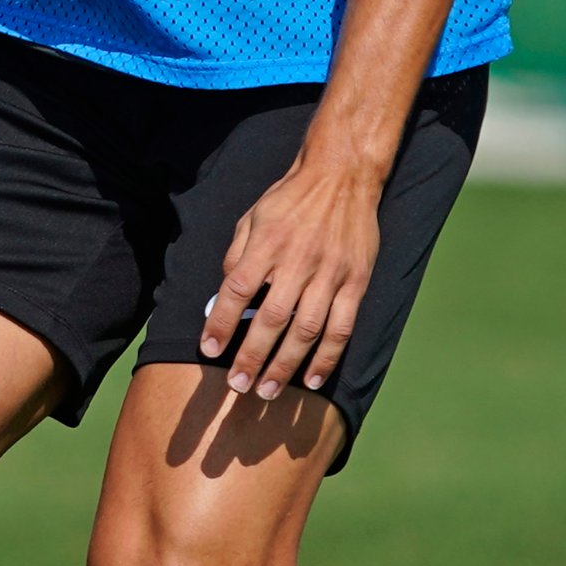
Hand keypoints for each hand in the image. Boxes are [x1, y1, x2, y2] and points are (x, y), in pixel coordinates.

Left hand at [196, 152, 383, 402]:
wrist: (342, 174)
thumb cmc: (291, 198)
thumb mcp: (253, 216)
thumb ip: (237, 254)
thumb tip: (224, 296)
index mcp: (266, 242)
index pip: (237, 289)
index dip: (221, 322)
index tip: (209, 349)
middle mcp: (297, 260)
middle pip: (271, 318)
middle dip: (251, 356)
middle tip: (237, 386)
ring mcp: (330, 273)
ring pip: (306, 330)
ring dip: (285, 365)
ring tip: (267, 391)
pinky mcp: (356, 281)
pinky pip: (341, 327)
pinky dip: (327, 357)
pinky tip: (312, 379)